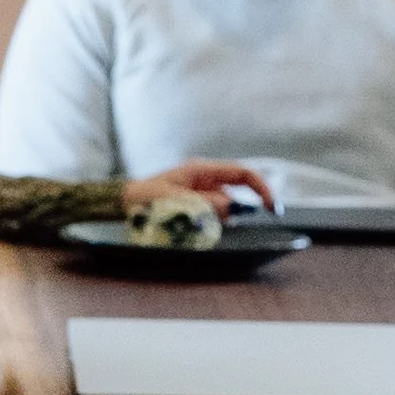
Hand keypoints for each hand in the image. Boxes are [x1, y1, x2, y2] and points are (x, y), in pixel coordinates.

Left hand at [123, 159, 274, 215]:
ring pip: (224, 208)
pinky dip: (209, 223)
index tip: (270, 207)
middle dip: (236, 210)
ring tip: (186, 220)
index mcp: (203, 169)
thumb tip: (233, 207)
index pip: (242, 174)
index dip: (261, 188)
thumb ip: (207, 204)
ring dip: (217, 219)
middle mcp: (206, 179)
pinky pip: (211, 216)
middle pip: (236, 192)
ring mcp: (201, 192)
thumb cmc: (146, 198)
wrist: (124, 203)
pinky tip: (188, 225)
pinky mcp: (196, 205)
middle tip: (223, 220)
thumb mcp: (177, 201)